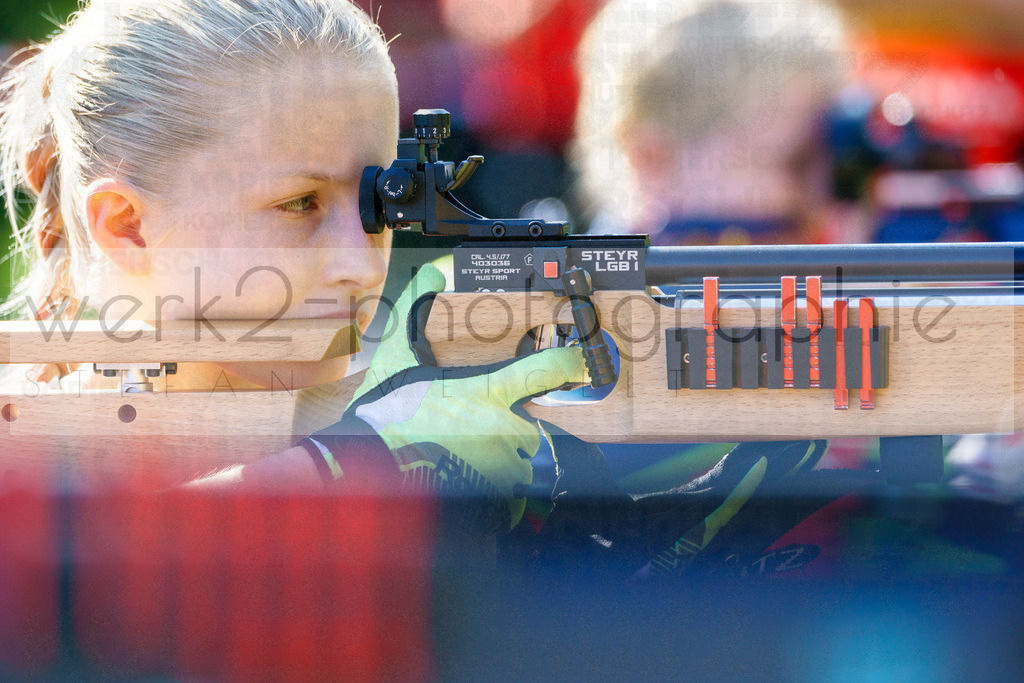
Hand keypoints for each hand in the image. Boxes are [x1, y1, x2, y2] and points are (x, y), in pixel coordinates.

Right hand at [340, 261, 587, 529]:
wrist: (364, 466)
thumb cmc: (383, 415)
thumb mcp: (397, 355)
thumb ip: (415, 310)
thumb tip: (429, 270)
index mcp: (487, 392)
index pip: (546, 370)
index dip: (570, 363)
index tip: (583, 362)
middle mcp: (504, 430)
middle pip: (532, 428)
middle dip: (512, 431)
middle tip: (476, 430)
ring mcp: (503, 468)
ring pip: (522, 464)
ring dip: (504, 463)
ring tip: (467, 458)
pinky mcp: (496, 499)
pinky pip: (513, 497)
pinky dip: (497, 494)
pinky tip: (467, 482)